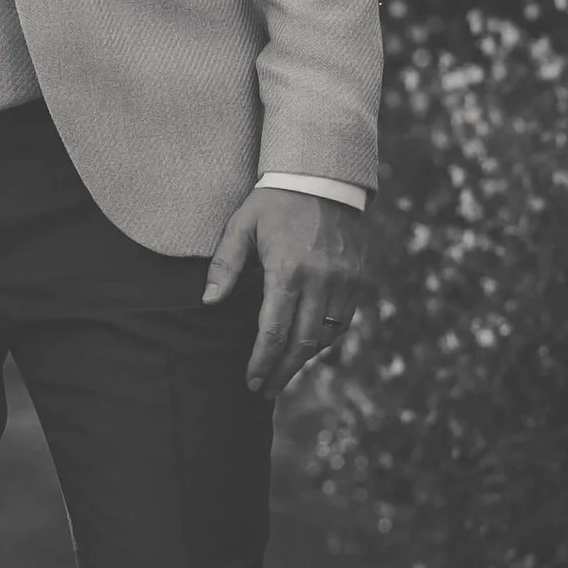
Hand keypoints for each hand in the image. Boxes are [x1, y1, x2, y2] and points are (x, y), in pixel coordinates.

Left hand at [202, 188, 368, 398]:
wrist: (324, 177)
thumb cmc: (275, 201)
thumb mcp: (241, 225)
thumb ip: (225, 265)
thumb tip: (208, 302)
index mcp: (288, 270)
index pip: (273, 331)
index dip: (262, 362)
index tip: (251, 381)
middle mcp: (320, 280)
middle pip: (301, 343)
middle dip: (282, 371)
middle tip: (265, 390)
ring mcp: (344, 280)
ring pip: (325, 336)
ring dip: (303, 358)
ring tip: (283, 371)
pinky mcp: (358, 278)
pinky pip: (343, 320)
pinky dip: (325, 338)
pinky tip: (307, 346)